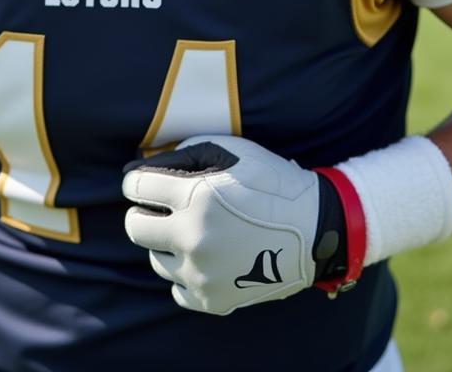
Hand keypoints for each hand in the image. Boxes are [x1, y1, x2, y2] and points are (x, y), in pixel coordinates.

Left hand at [123, 135, 342, 314]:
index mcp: (193, 197)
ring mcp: (202, 273)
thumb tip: (137, 168)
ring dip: (167, 243)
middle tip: (165, 208)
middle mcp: (192, 238)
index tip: (149, 182)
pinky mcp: (214, 300)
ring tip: (195, 232)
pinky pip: (177, 289)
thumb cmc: (270, 182)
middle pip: (134, 227)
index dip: (139, 180)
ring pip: (155, 258)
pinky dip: (184, 273)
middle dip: (144, 212)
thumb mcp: (228, 150)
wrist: (317, 231)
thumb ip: (180, 155)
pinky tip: (204, 258)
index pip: (134, 187)